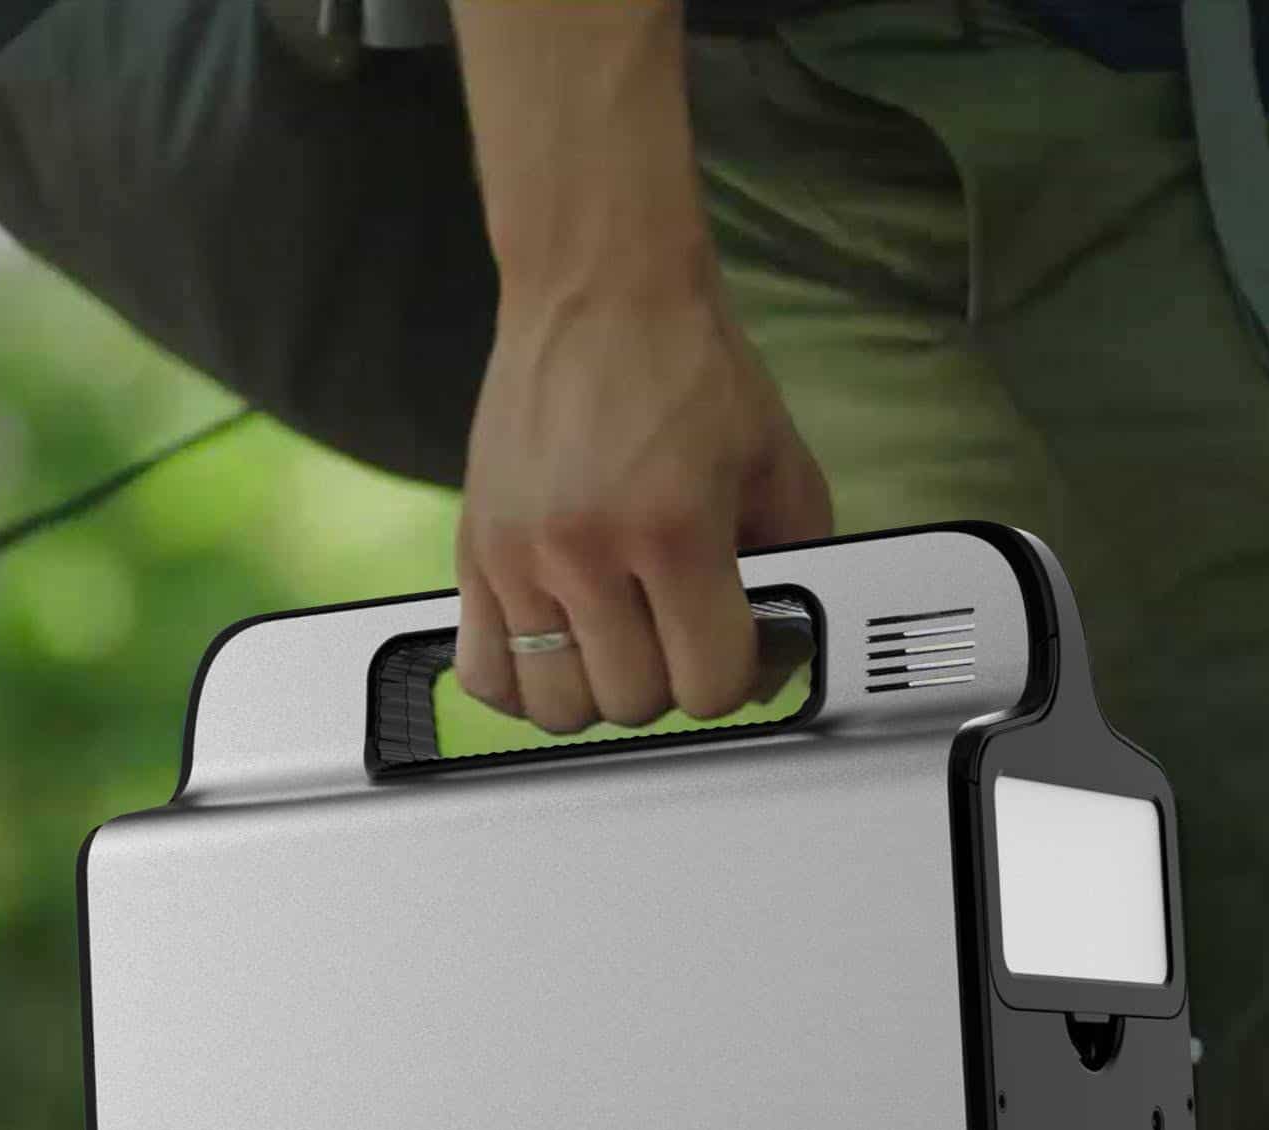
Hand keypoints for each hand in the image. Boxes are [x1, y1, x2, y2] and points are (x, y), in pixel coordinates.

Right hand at [453, 277, 833, 732]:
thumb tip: (780, 654)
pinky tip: (557, 654)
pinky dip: (522, 685)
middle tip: (680, 637)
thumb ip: (794, 566)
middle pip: (633, 702)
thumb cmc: (690, 367)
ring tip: (619, 649)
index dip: (736, 678)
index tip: (737, 650)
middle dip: (670, 681)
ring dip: (598, 691)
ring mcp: (520, 555)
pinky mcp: (474, 548)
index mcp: (675, 531)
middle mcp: (587, 550)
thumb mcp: (781, 465)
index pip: (708, 685)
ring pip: (557, 703)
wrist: (600, 288)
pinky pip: (482, 671)